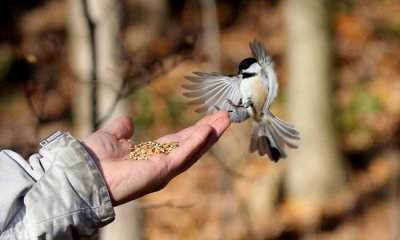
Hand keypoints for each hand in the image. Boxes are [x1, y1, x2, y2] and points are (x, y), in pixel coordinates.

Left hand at [80, 111, 230, 205]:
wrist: (84, 172)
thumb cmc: (94, 159)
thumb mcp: (111, 137)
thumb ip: (121, 130)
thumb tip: (128, 122)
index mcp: (151, 156)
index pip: (178, 142)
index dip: (193, 131)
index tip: (208, 118)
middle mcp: (161, 164)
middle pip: (191, 145)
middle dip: (209, 130)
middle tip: (225, 115)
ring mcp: (164, 168)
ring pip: (193, 150)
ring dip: (210, 134)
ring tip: (225, 118)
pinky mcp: (163, 169)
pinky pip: (184, 154)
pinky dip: (197, 141)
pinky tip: (209, 129)